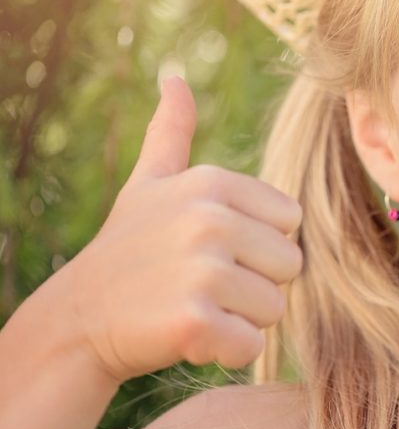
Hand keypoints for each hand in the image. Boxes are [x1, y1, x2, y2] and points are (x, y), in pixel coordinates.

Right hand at [64, 75, 302, 383]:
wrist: (77, 321)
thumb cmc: (127, 251)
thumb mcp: (149, 184)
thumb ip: (171, 133)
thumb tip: (174, 77)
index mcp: (212, 183)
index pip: (291, 222)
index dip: (259, 245)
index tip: (211, 249)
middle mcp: (209, 219)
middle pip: (290, 266)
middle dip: (254, 284)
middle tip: (201, 285)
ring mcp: (201, 269)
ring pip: (275, 308)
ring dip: (240, 319)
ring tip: (192, 307)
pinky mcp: (194, 320)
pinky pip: (252, 346)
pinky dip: (226, 352)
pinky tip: (187, 337)